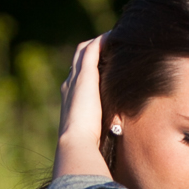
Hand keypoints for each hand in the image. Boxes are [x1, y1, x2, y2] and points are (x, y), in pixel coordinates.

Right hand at [54, 35, 111, 181]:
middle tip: (111, 49)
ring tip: (115, 40)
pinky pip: (92, 49)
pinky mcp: (85, 75)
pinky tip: (116, 38)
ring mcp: (76, 79)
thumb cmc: (86, 149)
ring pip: (84, 52)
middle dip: (93, 54)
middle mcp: (69, 87)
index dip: (90, 72)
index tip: (104, 68)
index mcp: (70, 102)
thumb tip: (118, 150)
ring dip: (98, 44)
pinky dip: (103, 42)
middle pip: (79, 62)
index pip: (78, 80)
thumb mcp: (95, 139)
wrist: (76, 144)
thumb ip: (103, 135)